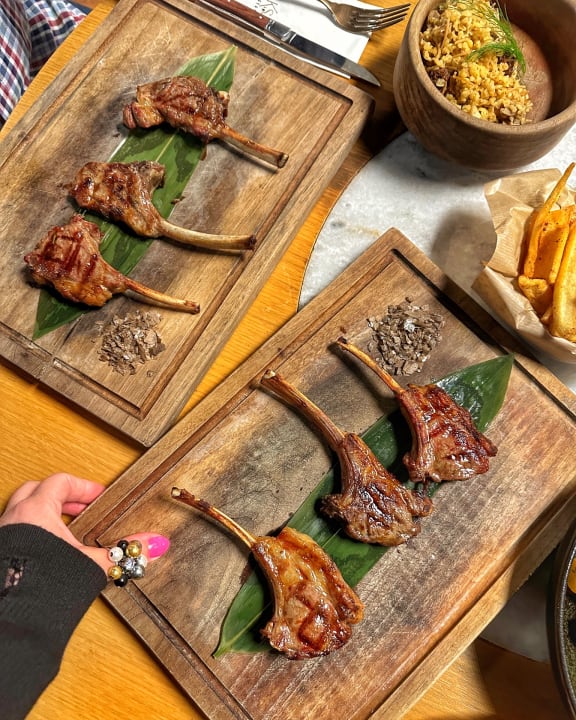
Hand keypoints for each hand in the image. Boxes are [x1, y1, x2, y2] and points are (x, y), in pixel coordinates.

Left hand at [0, 473, 169, 574]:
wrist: (13, 620)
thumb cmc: (40, 587)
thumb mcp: (92, 564)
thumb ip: (125, 553)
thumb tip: (152, 544)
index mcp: (34, 512)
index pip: (60, 481)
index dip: (83, 486)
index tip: (97, 495)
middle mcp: (12, 520)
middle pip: (36, 491)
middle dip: (60, 496)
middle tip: (81, 507)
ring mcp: (2, 538)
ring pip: (20, 512)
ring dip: (43, 516)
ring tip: (64, 531)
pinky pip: (14, 535)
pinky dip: (30, 537)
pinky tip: (46, 554)